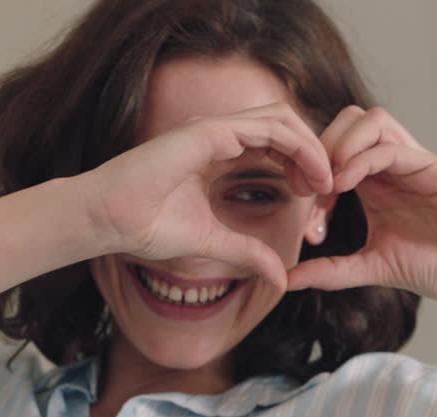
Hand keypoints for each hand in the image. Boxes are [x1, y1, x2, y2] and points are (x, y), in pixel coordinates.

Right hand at [80, 103, 333, 289]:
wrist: (108, 220)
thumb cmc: (147, 227)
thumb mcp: (215, 243)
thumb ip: (250, 254)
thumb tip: (281, 278)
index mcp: (218, 152)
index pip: (276, 142)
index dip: (303, 164)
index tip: (315, 197)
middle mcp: (219, 134)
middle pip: (286, 124)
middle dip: (314, 152)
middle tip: (328, 189)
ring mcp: (215, 129)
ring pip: (284, 119)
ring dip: (313, 149)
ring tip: (325, 184)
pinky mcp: (210, 133)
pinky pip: (270, 128)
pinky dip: (299, 148)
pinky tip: (309, 179)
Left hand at [286, 107, 436, 303]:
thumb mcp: (372, 268)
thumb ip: (332, 271)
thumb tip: (287, 280)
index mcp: (379, 182)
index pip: (336, 147)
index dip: (310, 169)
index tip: (302, 207)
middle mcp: (396, 166)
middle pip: (350, 120)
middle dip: (321, 146)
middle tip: (308, 187)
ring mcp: (418, 163)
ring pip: (373, 120)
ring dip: (342, 144)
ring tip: (329, 183)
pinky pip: (396, 148)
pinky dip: (364, 159)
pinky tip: (346, 186)